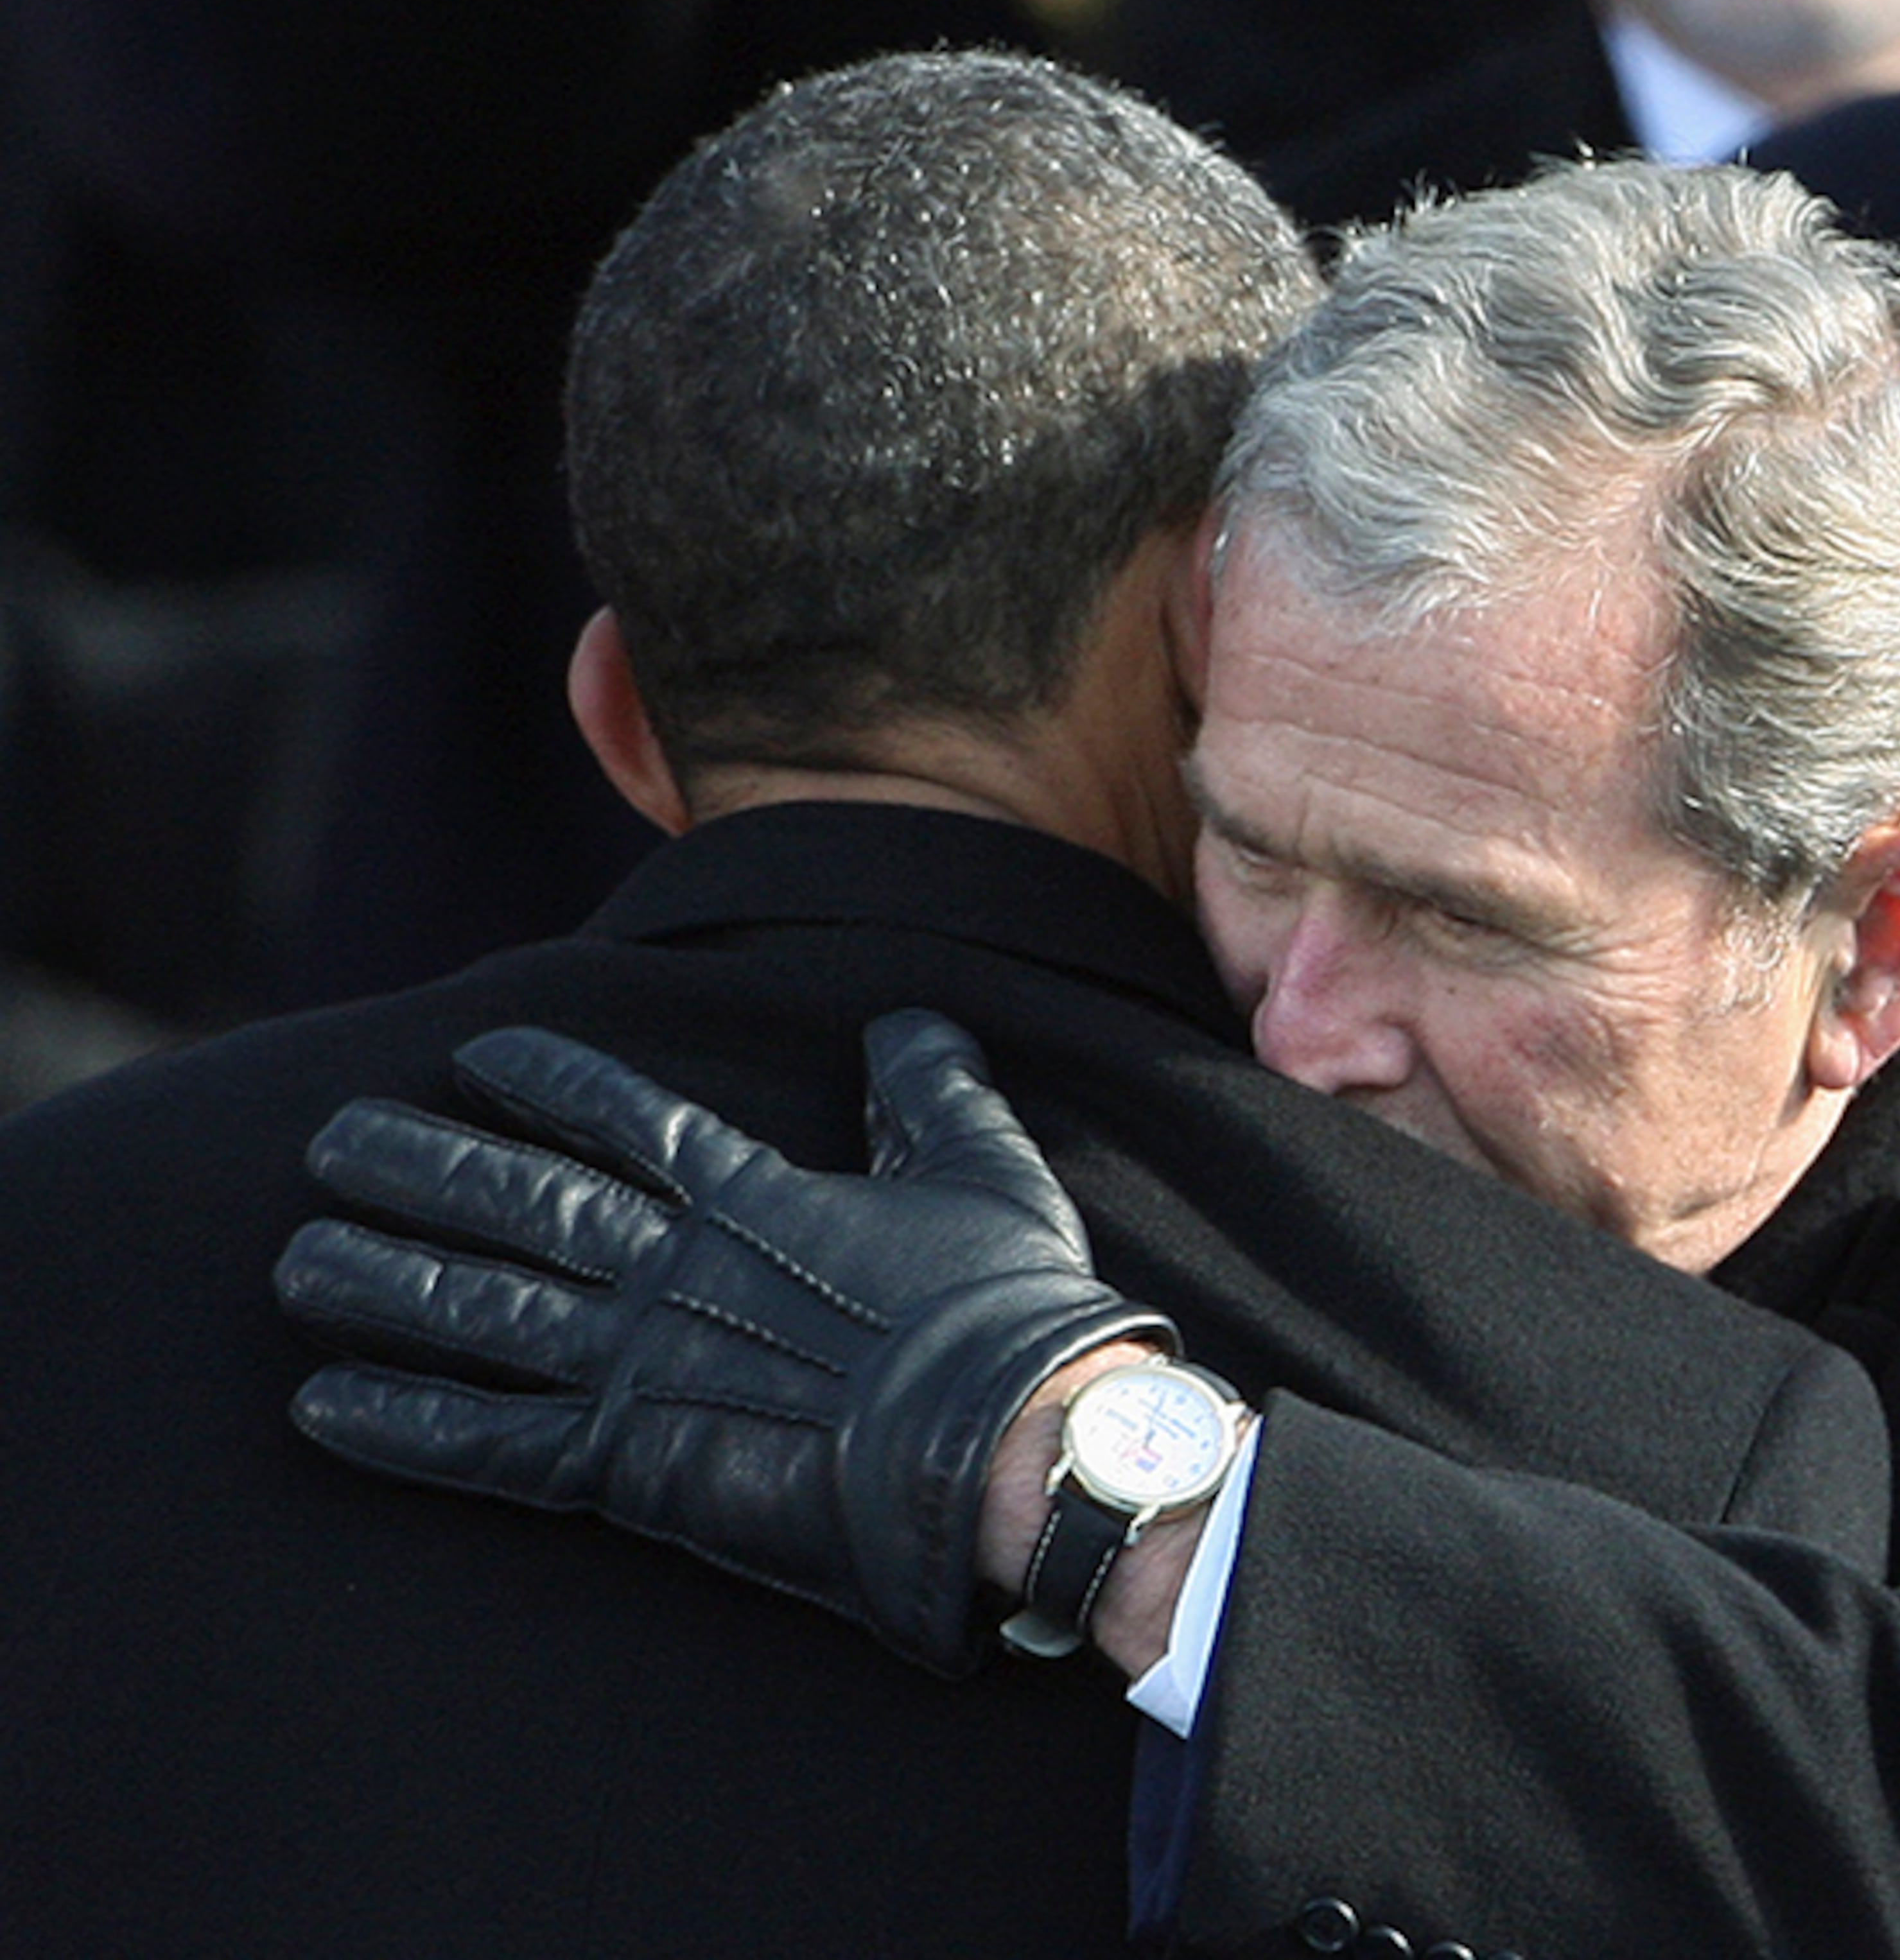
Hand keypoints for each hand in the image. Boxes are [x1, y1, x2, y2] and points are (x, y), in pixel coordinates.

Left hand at [275, 1011, 1174, 1675]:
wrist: (1011, 1444)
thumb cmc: (1011, 1313)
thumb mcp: (984, 1169)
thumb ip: (931, 1090)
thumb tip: (907, 1024)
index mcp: (753, 1197)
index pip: (626, 1119)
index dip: (547, 1082)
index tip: (476, 1055)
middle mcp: (676, 1268)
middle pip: (521, 1203)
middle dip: (422, 1167)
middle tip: (332, 1139)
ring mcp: (646, 1364)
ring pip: (483, 1310)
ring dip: (384, 1282)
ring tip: (297, 1260)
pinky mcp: (636, 1466)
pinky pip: (495, 1443)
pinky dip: (407, 1425)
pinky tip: (324, 1406)